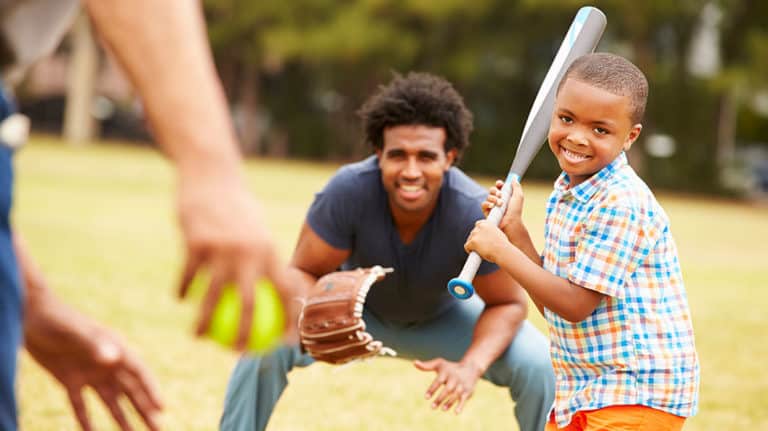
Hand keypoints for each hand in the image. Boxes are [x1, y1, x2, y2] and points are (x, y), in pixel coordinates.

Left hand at [24, 299, 162, 430]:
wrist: (32, 315)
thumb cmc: (58, 319)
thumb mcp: (76, 332)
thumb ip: (95, 344)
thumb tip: (114, 358)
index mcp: (115, 349)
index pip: (139, 373)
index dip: (152, 390)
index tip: (162, 409)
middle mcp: (107, 363)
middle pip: (131, 391)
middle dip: (145, 410)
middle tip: (158, 430)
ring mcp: (89, 373)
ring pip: (111, 401)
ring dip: (122, 418)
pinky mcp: (70, 380)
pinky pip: (81, 404)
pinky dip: (86, 420)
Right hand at [175, 172, 299, 348]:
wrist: (211, 176)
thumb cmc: (237, 207)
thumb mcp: (257, 230)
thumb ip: (263, 258)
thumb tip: (273, 291)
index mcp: (269, 251)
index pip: (285, 292)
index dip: (288, 319)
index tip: (284, 342)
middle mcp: (249, 253)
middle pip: (248, 305)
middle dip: (244, 335)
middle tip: (238, 353)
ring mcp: (221, 249)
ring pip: (211, 298)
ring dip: (203, 323)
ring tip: (198, 337)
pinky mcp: (195, 243)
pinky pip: (188, 277)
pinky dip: (182, 291)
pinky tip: (179, 299)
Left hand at [413, 358, 481, 414]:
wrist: (471, 368)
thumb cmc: (450, 367)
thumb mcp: (439, 364)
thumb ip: (427, 366)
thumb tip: (414, 363)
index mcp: (446, 373)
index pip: (438, 381)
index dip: (432, 389)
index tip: (426, 397)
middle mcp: (454, 379)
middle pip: (447, 389)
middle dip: (440, 398)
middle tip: (432, 407)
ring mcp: (461, 386)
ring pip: (455, 395)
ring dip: (449, 402)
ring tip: (442, 409)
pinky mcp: (467, 392)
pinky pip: (464, 399)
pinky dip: (460, 406)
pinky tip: (455, 412)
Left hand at [464, 219, 511, 263]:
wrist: (503, 251)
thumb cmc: (503, 246)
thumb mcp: (498, 235)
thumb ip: (491, 233)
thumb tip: (487, 239)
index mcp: (487, 223)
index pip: (478, 224)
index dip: (478, 232)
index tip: (480, 238)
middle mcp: (480, 227)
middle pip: (473, 233)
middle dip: (475, 239)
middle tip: (481, 247)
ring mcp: (475, 234)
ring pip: (469, 240)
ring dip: (472, 245)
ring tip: (479, 251)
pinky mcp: (472, 242)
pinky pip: (466, 246)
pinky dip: (469, 250)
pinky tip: (473, 253)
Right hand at [481, 179, 525, 239]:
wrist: (510, 222)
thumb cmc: (516, 211)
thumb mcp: (518, 196)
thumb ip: (516, 186)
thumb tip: (513, 178)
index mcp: (506, 196)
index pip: (500, 187)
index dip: (499, 184)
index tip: (500, 184)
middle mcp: (499, 200)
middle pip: (493, 190)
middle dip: (495, 190)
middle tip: (500, 195)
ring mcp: (493, 206)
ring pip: (488, 196)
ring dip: (493, 198)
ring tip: (500, 204)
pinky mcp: (487, 212)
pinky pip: (483, 204)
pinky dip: (487, 204)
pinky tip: (492, 206)